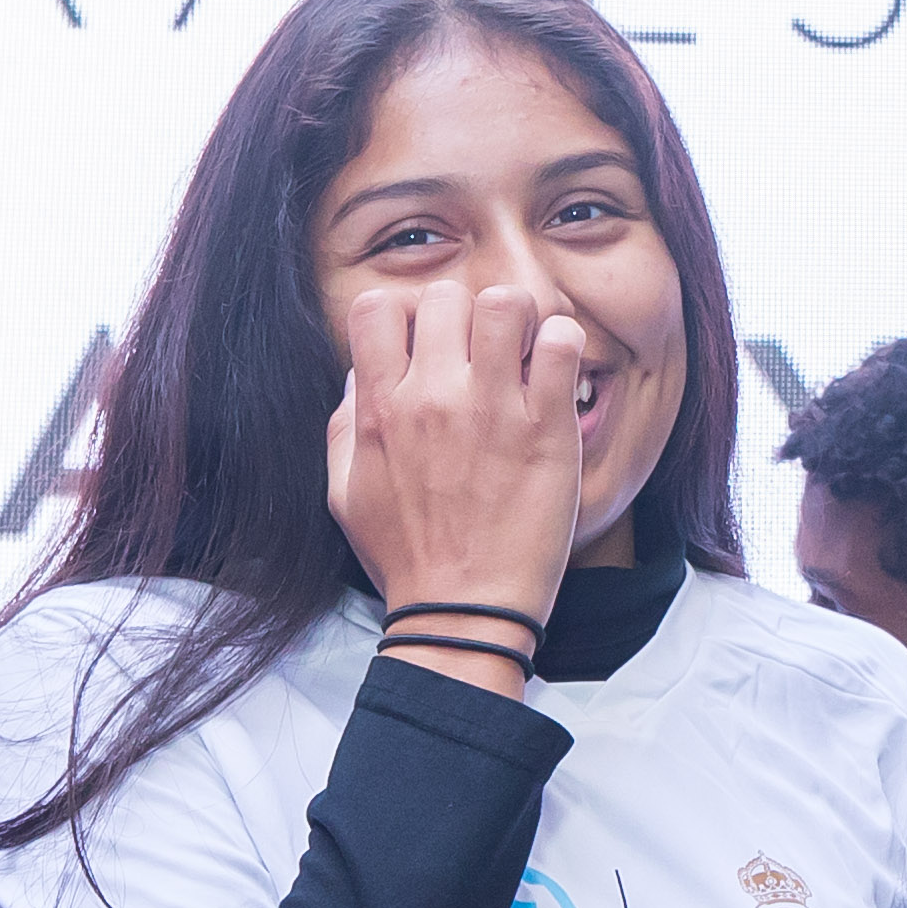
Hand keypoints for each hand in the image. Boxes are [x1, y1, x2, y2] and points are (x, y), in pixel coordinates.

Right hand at [321, 280, 593, 690]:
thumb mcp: (345, 494)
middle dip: (463, 315)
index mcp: (380, 408)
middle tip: (481, 354)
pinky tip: (556, 373)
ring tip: (522, 354)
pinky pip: (560, 343)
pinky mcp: (546, 426)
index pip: (378, 306)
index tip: (425, 346)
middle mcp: (433, 397)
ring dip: (517, 319)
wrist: (464, 612)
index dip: (404, 316)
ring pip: (505, 301)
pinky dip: (561, 344)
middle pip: (445, 295)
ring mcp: (492, 408)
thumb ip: (344, 426)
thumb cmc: (406, 558)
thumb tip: (359, 375)